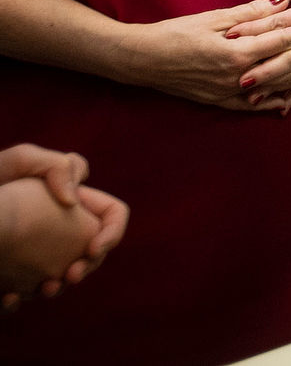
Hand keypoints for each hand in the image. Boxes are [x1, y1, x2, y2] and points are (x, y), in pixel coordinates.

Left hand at [0, 146, 106, 309]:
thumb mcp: (22, 159)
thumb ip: (59, 167)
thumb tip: (72, 201)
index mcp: (71, 201)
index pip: (112, 214)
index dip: (112, 232)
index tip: (92, 248)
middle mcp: (58, 228)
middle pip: (92, 252)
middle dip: (88, 266)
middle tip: (71, 276)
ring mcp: (34, 252)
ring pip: (61, 276)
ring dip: (58, 287)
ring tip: (43, 290)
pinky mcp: (9, 272)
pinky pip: (23, 291)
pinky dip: (19, 298)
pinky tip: (8, 298)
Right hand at [114, 0, 290, 111]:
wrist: (141, 60)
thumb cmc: (173, 33)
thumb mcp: (212, 18)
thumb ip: (250, 13)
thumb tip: (281, 3)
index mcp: (236, 52)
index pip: (282, 40)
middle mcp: (236, 76)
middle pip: (284, 67)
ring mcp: (228, 92)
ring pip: (273, 88)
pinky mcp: (218, 101)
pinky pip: (252, 106)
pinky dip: (273, 102)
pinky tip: (288, 99)